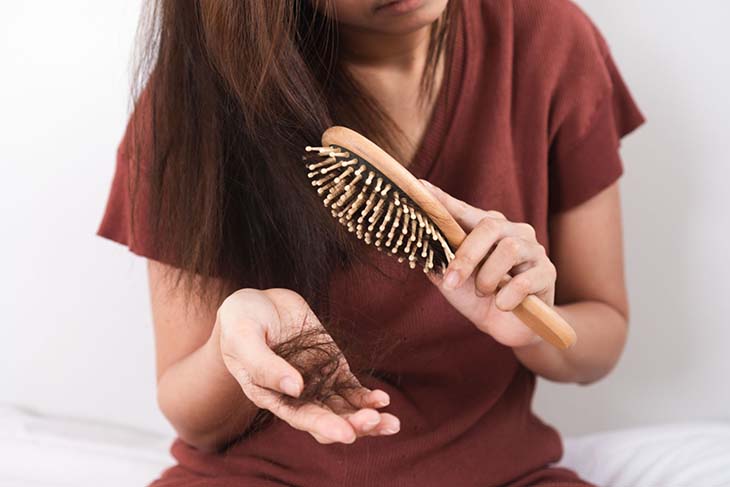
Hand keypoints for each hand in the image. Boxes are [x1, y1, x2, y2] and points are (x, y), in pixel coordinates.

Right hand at [215, 288, 399, 443]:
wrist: (256, 303)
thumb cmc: (241, 322)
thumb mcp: (243, 338)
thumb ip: (264, 364)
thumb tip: (296, 388)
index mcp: (271, 396)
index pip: (301, 418)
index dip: (324, 427)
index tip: (347, 434)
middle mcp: (297, 396)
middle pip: (329, 420)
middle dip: (353, 425)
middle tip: (375, 421)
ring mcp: (317, 381)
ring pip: (345, 409)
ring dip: (368, 418)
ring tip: (391, 422)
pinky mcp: (332, 366)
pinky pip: (352, 388)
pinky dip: (367, 397)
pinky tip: (382, 400)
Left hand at [419, 179, 556, 347]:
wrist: (509, 328)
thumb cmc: (479, 299)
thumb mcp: (452, 282)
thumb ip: (438, 263)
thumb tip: (418, 248)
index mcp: (487, 229)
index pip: (464, 211)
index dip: (444, 200)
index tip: (421, 188)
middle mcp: (513, 232)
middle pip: (489, 226)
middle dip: (466, 256)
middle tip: (451, 281)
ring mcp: (533, 250)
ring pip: (509, 250)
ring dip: (488, 279)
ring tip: (483, 293)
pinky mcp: (547, 272)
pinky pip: (525, 280)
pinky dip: (507, 297)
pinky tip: (502, 305)